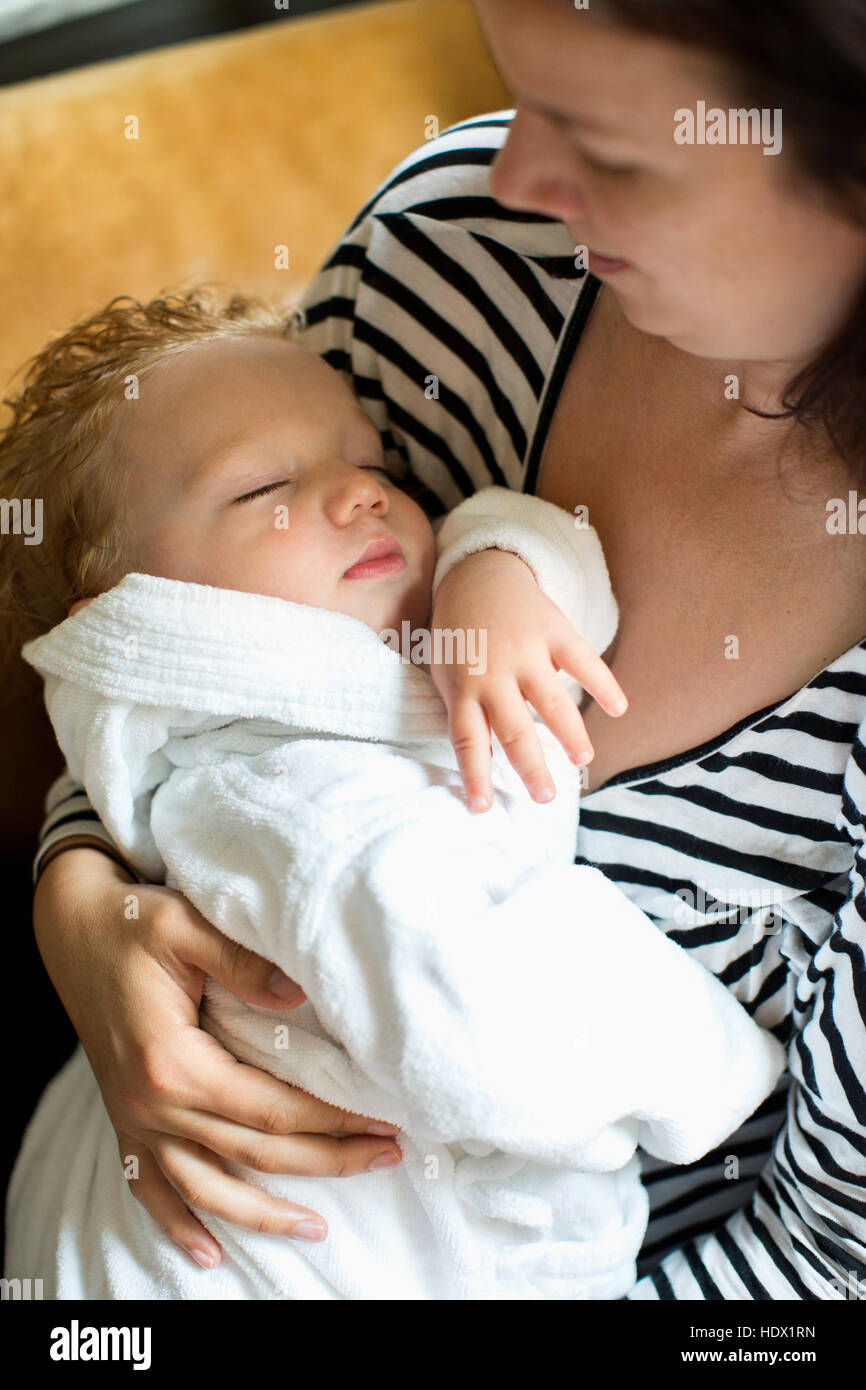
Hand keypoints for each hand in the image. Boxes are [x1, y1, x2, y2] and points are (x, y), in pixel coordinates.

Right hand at [33, 847, 401, 1268]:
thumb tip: (302, 994)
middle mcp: (153, 1104)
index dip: (332, 1119)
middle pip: (252, 1154)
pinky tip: (209, 1252)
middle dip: (326, 1161)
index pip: (271, 1109)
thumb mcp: (186, 926)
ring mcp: (135, 1119)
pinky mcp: (125, 1120)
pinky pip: (151, 1189)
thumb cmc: (133, 923)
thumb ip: (244, 963)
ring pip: (207, 1188)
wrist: (73, 926)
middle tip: (386, 1155)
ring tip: (317, 1227)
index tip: (383, 1118)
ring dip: (263, 1215)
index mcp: (173, 1062)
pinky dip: (179, 1225)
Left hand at [430, 550, 627, 809]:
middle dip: (530, 766)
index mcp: (462, 688)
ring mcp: (524, 651)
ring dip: (569, 732)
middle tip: (546, 796)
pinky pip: (581, 660)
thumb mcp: (449, 674)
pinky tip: (619, 707)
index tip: (482, 808)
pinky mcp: (552, 630)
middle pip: (512, 728)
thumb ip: (466, 713)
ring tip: (582, 759)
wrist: (478, 574)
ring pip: (550, 700)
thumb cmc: (461, 636)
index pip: (466, 739)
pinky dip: (603, 683)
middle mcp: (492, 673)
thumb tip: (482, 766)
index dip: (474, 775)